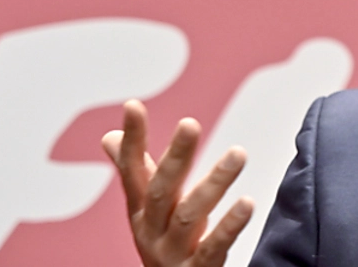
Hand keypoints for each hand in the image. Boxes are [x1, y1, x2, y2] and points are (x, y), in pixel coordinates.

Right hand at [101, 99, 253, 266]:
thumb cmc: (165, 244)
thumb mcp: (148, 209)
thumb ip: (135, 173)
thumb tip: (110, 137)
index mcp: (140, 211)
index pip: (132, 170)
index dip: (132, 140)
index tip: (133, 105)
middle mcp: (151, 230)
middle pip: (160, 191)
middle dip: (175, 157)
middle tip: (190, 124)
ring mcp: (172, 252)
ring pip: (190, 215)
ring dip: (215, 183)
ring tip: (238, 153)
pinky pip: (212, 247)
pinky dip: (229, 226)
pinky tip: (247, 203)